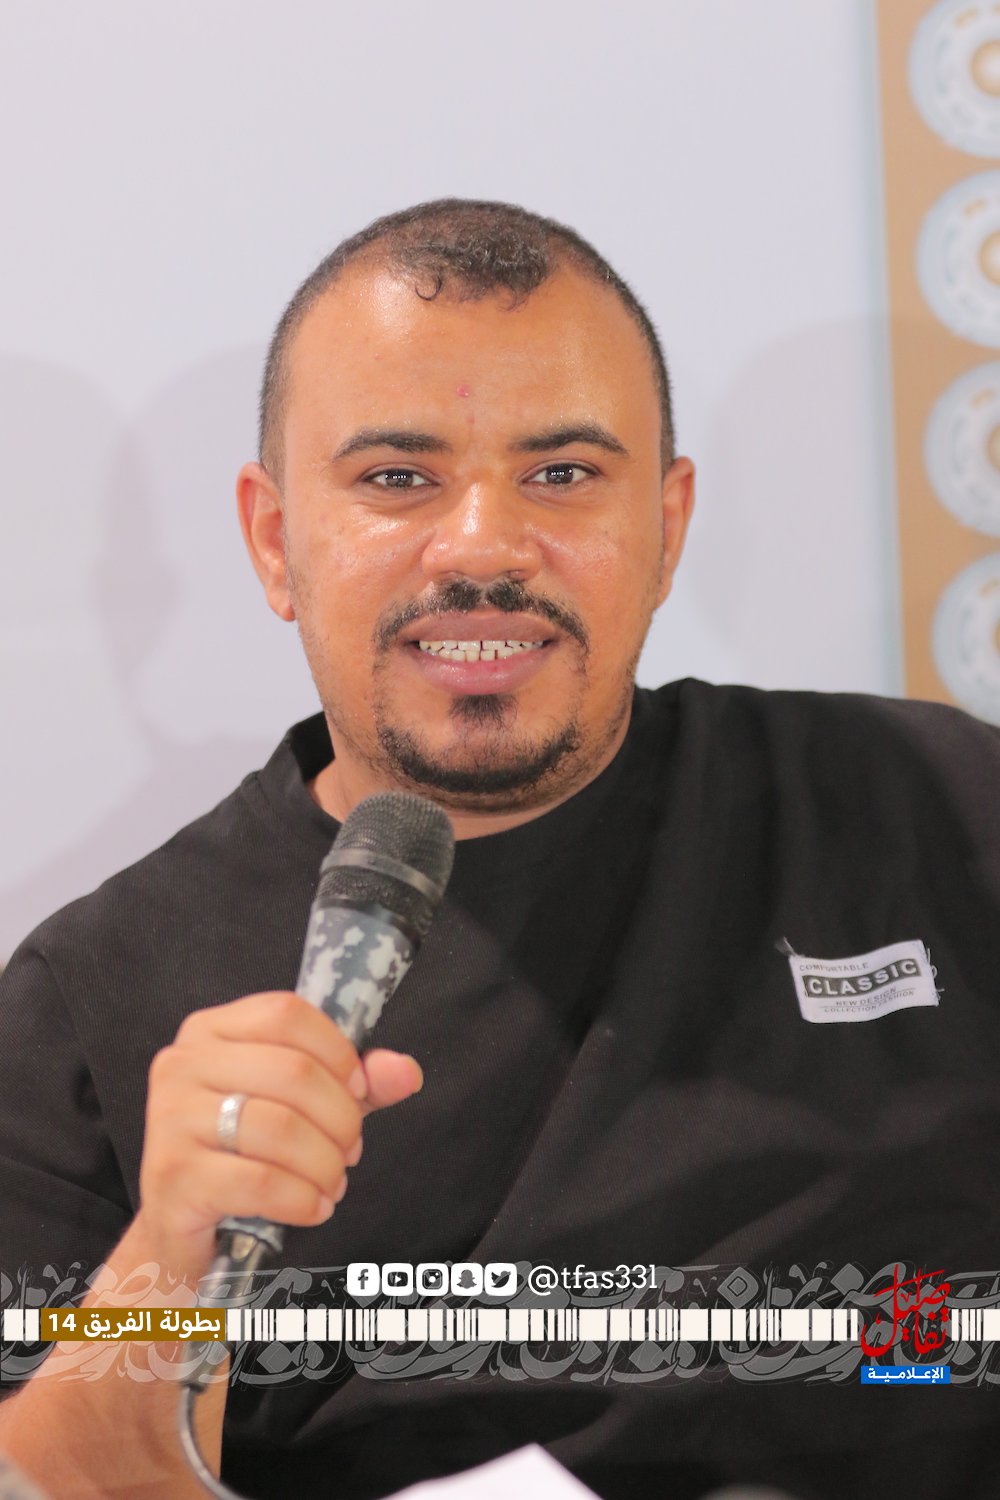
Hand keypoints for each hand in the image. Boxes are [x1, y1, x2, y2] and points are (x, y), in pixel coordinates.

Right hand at [137, 991, 421, 1282]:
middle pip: (292, 1071)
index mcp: (211, 1030)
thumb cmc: (243, 1152)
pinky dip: (302, 1198)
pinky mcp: (173, 1176)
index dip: (337, 1052)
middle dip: (340, 1118)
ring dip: (325, 1163)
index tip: (358, 1089)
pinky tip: (313, 1207)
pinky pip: (260, 1181)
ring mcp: (171, 1119)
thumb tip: (406, 1071)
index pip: (287, 1014)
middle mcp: (183, 1063)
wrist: (182, 1224)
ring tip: (333, 1182)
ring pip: (280, 1128)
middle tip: (349, 1150)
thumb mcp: (304, 1105)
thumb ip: (356, 1083)